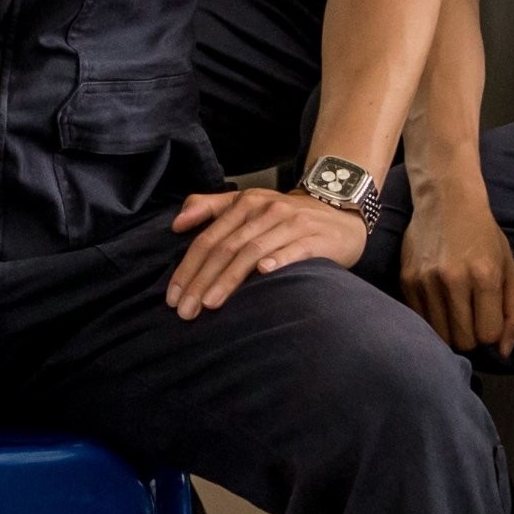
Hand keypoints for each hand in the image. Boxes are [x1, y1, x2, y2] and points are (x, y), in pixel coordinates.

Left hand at [163, 184, 363, 319]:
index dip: (188, 267)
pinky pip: (294, 250)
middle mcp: (266, 210)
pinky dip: (277, 260)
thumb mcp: (249, 204)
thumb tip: (176, 223)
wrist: (340, 214)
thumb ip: (211, 208)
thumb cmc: (285, 217)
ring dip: (229, 279)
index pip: (209, 238)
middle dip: (202, 280)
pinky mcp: (316, 238)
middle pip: (226, 247)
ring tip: (210, 304)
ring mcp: (292, 223)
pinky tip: (262, 275)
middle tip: (186, 310)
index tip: (173, 297)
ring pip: (252, 251)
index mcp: (246, 203)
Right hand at [398, 192, 513, 357]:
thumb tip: (505, 352)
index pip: (488, 335)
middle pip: (463, 341)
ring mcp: (426, 281)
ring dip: (450, 331)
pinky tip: (438, 303)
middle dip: (472, 335)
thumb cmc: (484, 236)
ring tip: (455, 311)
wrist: (445, 201)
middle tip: (472, 315)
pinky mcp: (406, 280)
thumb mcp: (511, 269)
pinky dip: (431, 320)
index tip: (489, 318)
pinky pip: (420, 321)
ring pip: (440, 336)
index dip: (492, 333)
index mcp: (485, 276)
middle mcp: (453, 280)